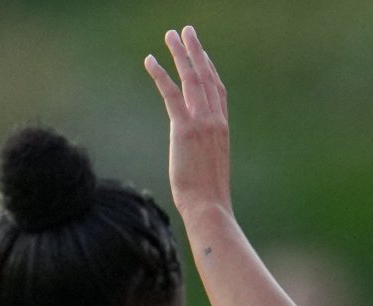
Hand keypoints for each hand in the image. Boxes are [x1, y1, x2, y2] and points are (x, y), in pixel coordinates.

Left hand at [145, 26, 232, 215]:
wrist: (209, 207)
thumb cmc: (208, 197)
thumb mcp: (209, 169)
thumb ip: (204, 153)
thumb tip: (195, 157)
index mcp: (222, 129)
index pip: (218, 91)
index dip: (210, 69)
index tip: (203, 54)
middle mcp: (215, 121)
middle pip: (207, 77)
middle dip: (196, 51)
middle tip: (187, 31)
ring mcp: (202, 123)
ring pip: (192, 79)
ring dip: (180, 54)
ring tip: (171, 35)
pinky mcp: (185, 129)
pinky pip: (172, 94)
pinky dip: (160, 75)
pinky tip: (150, 60)